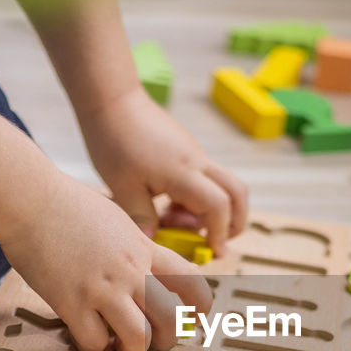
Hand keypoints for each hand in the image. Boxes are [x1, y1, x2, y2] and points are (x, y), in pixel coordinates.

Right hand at [0, 174, 212, 350]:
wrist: (30, 198)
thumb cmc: (67, 205)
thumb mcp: (118, 220)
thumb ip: (137, 247)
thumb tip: (147, 266)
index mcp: (145, 249)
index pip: (192, 282)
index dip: (200, 306)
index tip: (194, 317)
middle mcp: (131, 271)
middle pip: (172, 319)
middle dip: (167, 338)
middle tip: (151, 338)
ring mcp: (102, 289)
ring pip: (138, 338)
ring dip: (132, 348)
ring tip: (119, 344)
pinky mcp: (71, 303)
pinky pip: (94, 342)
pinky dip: (93, 346)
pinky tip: (86, 334)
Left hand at [83, 87, 247, 254]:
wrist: (112, 99)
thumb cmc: (114, 139)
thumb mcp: (122, 186)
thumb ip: (141, 219)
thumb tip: (152, 246)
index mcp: (183, 171)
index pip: (218, 207)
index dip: (219, 233)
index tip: (212, 251)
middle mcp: (197, 162)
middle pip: (238, 193)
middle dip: (235, 222)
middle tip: (216, 242)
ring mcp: (195, 155)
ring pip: (223, 187)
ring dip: (210, 211)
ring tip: (173, 220)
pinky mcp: (188, 152)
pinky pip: (206, 180)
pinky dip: (197, 199)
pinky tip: (166, 205)